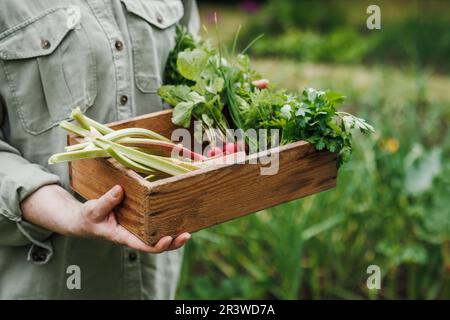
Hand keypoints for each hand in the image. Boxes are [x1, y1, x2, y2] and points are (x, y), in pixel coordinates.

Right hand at [21, 184, 190, 252]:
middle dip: (173, 243)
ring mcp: (138, 230)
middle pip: (157, 245)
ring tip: (188, 229)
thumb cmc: (88, 217)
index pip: (144, 246)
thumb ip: (106, 201)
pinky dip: (167, 223)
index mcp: (123, 237)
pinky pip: (155, 226)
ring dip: (174, 235)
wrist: (84, 220)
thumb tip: (119, 189)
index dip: (158, 246)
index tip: (169, 239)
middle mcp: (134, 235)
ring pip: (158, 237)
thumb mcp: (93, 209)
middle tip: (187, 234)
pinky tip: (177, 215)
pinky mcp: (140, 222)